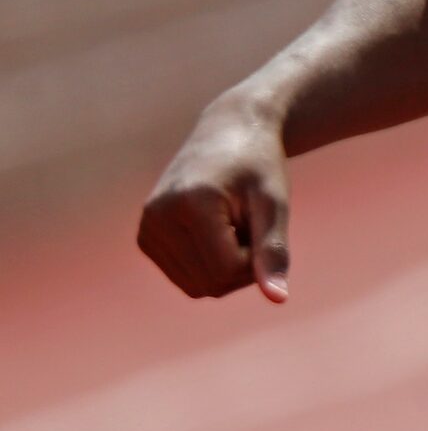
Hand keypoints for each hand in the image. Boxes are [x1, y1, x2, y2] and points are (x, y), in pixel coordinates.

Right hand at [136, 96, 291, 303]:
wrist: (229, 131)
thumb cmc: (259, 165)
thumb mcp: (274, 203)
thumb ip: (274, 250)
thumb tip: (278, 299)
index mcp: (189, 203)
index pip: (227, 270)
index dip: (255, 259)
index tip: (262, 225)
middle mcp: (157, 216)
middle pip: (211, 284)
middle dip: (242, 265)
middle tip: (249, 223)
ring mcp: (146, 228)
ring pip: (197, 287)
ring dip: (226, 267)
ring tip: (232, 224)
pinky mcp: (145, 238)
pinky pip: (186, 279)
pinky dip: (209, 265)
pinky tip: (216, 230)